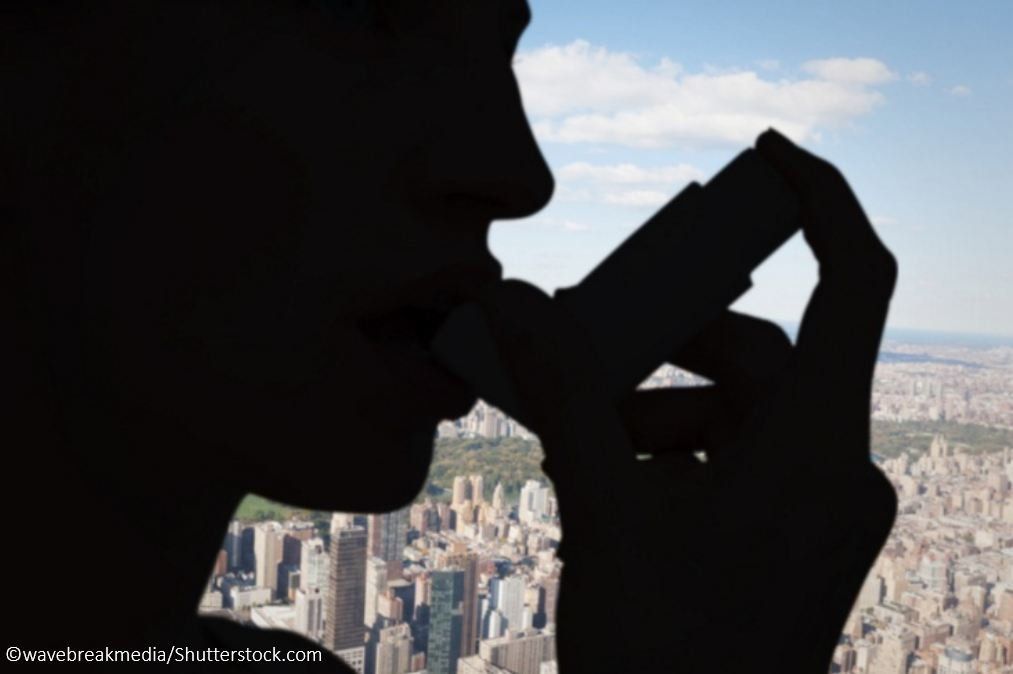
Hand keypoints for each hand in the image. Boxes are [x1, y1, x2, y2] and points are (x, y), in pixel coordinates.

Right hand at [476, 129, 897, 672]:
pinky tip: (608, 488)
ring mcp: (817, 506)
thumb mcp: (605, 508)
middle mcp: (834, 467)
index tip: (765, 155)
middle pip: (753, 354)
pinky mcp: (791, 535)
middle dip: (657, 355)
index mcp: (816, 446)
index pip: (850, 281)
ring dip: (648, 415)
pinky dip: (667, 454)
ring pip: (731, 411)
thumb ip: (564, 395)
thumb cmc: (668, 652)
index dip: (818, 202)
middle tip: (575, 363)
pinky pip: (731, 458)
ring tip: (577, 453)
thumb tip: (517, 302)